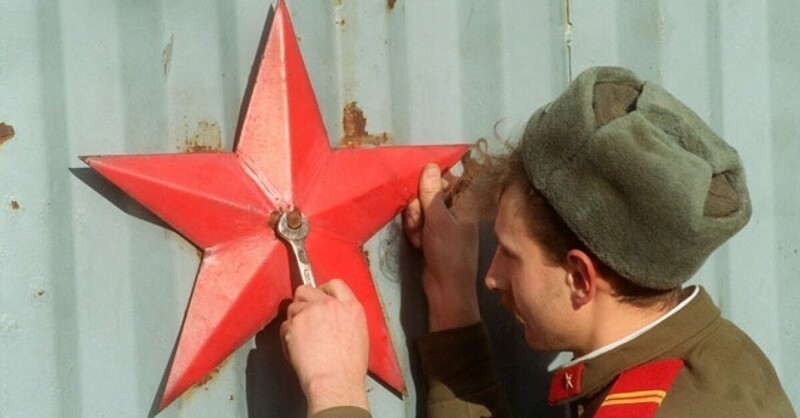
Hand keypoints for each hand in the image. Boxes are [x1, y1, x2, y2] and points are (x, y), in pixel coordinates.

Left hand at [280, 279, 369, 413]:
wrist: (336, 382)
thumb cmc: (348, 368)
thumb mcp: (360, 335)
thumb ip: (346, 318)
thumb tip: (334, 316)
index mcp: (351, 307)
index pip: (334, 284)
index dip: (322, 289)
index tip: (317, 296)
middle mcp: (331, 304)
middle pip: (307, 289)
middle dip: (302, 301)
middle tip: (304, 317)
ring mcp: (311, 311)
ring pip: (293, 307)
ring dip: (294, 321)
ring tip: (303, 340)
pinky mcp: (295, 323)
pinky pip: (285, 324)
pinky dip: (287, 336)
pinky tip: (297, 349)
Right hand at [404, 163, 479, 331]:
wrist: (445, 289)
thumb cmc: (449, 253)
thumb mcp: (439, 221)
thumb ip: (432, 193)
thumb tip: (430, 165)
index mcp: (464, 204)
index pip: (447, 179)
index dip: (431, 183)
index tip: (422, 191)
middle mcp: (454, 211)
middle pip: (428, 194)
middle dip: (418, 206)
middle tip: (419, 220)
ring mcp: (442, 224)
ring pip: (420, 209)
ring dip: (414, 221)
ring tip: (419, 237)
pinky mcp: (431, 235)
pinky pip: (418, 224)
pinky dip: (415, 232)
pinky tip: (417, 244)